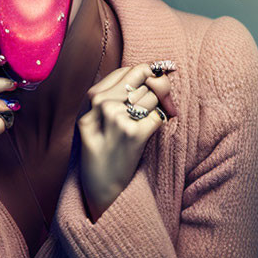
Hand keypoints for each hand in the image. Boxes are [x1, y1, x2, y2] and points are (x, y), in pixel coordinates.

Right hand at [77, 62, 177, 221]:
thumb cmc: (102, 150)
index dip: (148, 73)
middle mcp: (104, 104)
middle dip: (159, 86)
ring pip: (154, 95)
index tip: (159, 76)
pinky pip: (160, 115)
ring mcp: (118, 118)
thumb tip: (153, 72)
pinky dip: (160, 123)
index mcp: (93, 97)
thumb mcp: (96, 117)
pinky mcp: (134, 134)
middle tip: (163, 99)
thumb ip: (116, 94)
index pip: (128, 70)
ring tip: (146, 123)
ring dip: (159, 108)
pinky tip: (148, 133)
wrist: (100, 188)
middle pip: (143, 76)